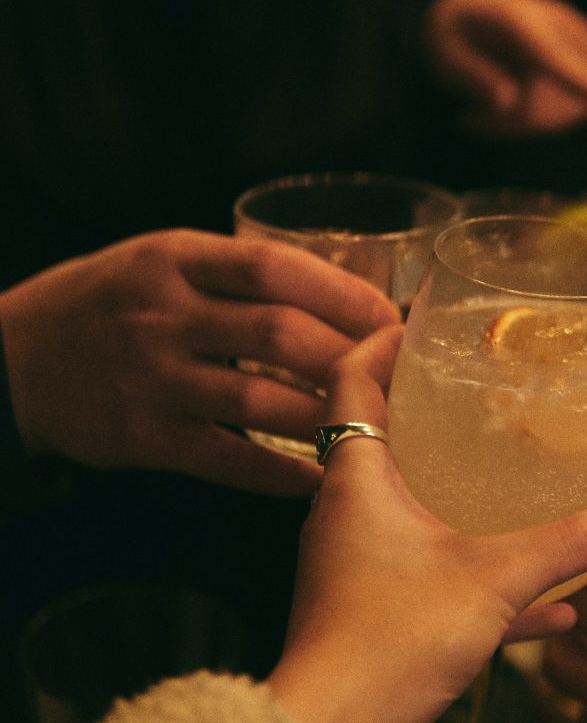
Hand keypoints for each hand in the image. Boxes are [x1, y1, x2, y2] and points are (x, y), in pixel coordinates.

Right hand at [0, 229, 398, 495]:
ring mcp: (151, 377)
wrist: (15, 358)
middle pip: (279, 333)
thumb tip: (345, 297)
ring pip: (260, 399)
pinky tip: (322, 477)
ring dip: (328, 416)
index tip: (389, 316)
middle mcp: (164, 314)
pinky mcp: (141, 436)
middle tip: (399, 376)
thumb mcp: (164, 261)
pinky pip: (226, 458)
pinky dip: (280, 472)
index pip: (275, 268)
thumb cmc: (112, 302)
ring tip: (377, 426)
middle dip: (352, 357)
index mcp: (176, 259)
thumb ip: (239, 274)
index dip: (342, 292)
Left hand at [267, 327, 586, 722]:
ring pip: (406, 507)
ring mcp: (356, 563)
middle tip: (472, 389)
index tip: (413, 320)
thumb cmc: (388, 640)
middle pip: (377, 437)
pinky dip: (473, 570)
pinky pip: (428, 572)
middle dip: (424, 412)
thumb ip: (558, 545)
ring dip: (451, 490)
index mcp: (356, 480)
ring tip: (505, 476)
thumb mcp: (488, 580)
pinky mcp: (372, 609)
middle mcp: (346, 513)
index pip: (349, 381)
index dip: (377, 341)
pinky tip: (546, 603)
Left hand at [425, 0, 586, 136]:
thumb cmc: (456, 33)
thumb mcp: (444, 53)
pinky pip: (577, 111)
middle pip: (557, 99)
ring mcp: (580, 41)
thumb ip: (472, 76)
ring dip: (526, 125)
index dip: (583, 82)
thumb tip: (509, 101)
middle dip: (518, 122)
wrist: (478, 8)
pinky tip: (507, 110)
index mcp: (515, 18)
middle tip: (467, 120)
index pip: (554, 56)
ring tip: (481, 114)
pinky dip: (541, 122)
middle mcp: (557, 23)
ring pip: (571, 111)